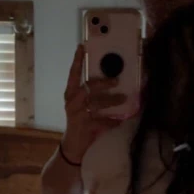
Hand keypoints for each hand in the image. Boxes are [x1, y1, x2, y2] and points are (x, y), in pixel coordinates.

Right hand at [61, 45, 125, 163]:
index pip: (73, 74)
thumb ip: (90, 95)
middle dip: (103, 83)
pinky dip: (112, 121)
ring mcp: (76, 114)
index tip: (82, 46)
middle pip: (88, 87)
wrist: (73, 146)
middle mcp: (71, 101)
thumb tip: (111, 81)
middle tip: (117, 80)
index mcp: (70, 94)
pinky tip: (120, 121)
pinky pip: (102, 121)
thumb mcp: (81, 106)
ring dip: (112, 101)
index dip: (77, 60)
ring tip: (124, 99)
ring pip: (97, 103)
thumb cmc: (79, 122)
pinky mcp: (84, 126)